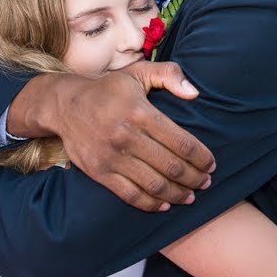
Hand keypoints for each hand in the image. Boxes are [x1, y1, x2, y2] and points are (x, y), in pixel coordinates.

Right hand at [34, 61, 214, 211]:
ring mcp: (111, 156)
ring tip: (190, 195)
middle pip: (171, 167)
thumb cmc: (109, 89)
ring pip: (154, 185)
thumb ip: (169, 74)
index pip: (182, 143)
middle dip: (194, 178)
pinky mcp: (99, 172)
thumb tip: (194, 93)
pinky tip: (164, 204)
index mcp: (140, 112)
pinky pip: (130, 195)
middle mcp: (126, 136)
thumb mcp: (138, 72)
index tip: (212, 164)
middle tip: (205, 182)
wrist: (65, 105)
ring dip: (178, 194)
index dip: (202, 158)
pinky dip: (151, 204)